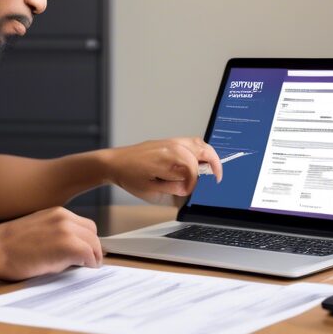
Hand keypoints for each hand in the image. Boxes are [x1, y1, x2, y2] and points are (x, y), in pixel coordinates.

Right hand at [0, 207, 102, 281]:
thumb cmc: (6, 246)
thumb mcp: (37, 232)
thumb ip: (56, 236)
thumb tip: (72, 253)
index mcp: (57, 213)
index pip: (85, 225)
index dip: (88, 240)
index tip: (87, 253)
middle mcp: (64, 218)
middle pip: (93, 233)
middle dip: (93, 248)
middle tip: (90, 262)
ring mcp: (66, 230)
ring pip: (94, 243)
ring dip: (93, 256)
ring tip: (86, 268)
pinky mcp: (67, 245)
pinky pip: (89, 254)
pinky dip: (90, 263)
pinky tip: (82, 269)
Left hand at [106, 138, 221, 205]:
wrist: (115, 163)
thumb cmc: (129, 176)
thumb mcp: (150, 190)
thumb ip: (172, 189)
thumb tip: (187, 187)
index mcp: (167, 159)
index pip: (192, 171)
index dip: (193, 184)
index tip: (188, 191)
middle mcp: (171, 147)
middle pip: (202, 151)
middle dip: (213, 164)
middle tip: (217, 177)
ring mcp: (170, 142)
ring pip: (199, 143)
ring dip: (208, 155)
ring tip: (212, 168)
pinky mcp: (168, 141)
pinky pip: (190, 141)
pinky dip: (200, 150)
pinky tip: (199, 161)